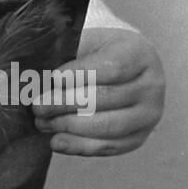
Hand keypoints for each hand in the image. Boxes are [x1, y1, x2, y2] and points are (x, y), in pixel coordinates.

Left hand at [33, 28, 163, 155]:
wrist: (126, 70)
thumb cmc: (99, 53)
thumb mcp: (89, 41)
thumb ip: (68, 51)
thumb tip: (36, 74)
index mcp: (140, 54)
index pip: (111, 67)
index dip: (80, 74)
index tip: (53, 78)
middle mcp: (151, 86)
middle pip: (105, 98)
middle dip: (65, 103)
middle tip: (37, 105)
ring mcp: (148, 115)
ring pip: (107, 126)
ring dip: (69, 126)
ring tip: (42, 122)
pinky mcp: (139, 137)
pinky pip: (108, 147)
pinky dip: (79, 146)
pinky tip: (56, 141)